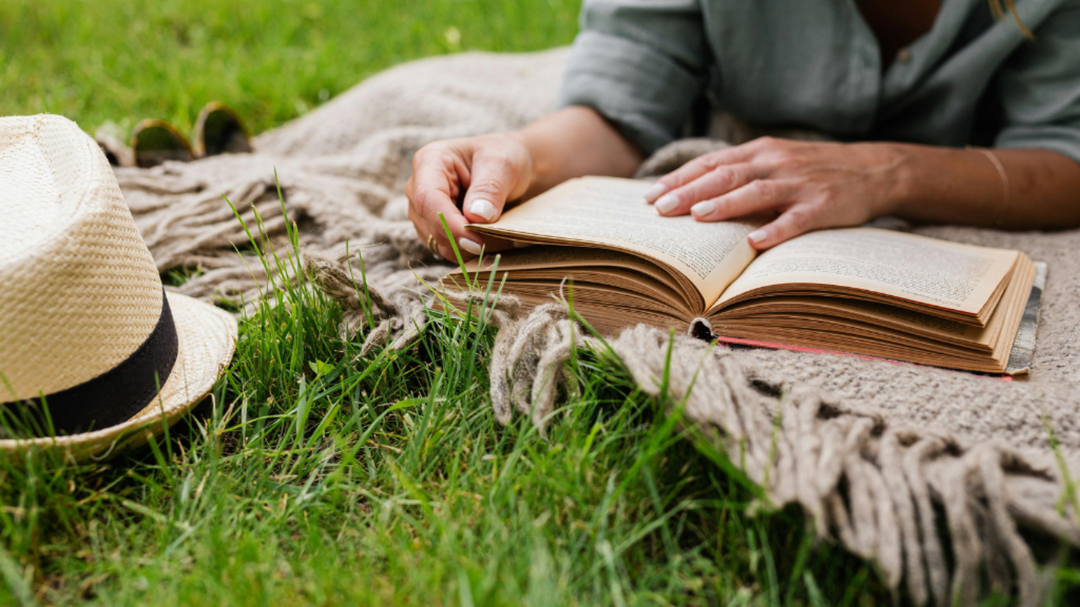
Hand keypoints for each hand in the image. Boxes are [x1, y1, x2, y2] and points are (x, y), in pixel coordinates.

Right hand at [406, 132, 533, 259]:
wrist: (512, 168)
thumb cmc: (505, 156)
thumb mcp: (503, 164)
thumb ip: (489, 189)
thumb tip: (475, 217)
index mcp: (431, 160)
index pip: (429, 199)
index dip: (450, 225)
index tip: (477, 242)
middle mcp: (419, 186)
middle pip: (430, 225)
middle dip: (464, 238)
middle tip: (503, 238)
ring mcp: (424, 210)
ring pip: (438, 242)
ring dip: (470, 247)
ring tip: (502, 235)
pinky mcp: (434, 228)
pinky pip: (448, 249)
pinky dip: (471, 251)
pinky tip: (492, 239)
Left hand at [645, 137, 908, 248]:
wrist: (875, 170)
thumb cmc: (813, 171)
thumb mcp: (775, 162)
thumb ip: (739, 173)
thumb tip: (691, 195)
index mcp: (761, 152)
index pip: (711, 163)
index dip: (680, 179)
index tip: (650, 195)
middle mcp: (776, 163)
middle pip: (726, 175)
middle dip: (690, 192)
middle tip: (659, 209)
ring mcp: (800, 183)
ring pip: (756, 192)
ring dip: (725, 204)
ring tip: (696, 216)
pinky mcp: (824, 205)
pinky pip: (797, 219)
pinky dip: (776, 229)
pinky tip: (755, 242)